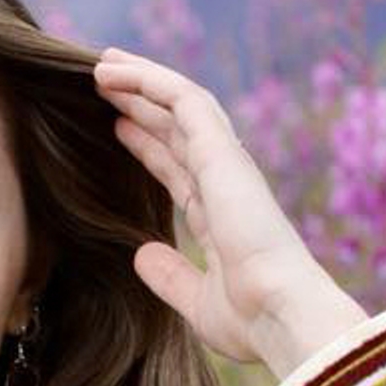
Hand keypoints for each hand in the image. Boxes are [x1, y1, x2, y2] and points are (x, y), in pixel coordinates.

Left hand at [92, 45, 367, 380]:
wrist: (283, 315)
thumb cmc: (253, 320)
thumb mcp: (198, 301)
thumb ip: (171, 277)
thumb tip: (141, 255)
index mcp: (222, 216)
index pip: (180, 168)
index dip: (149, 146)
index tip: (119, 127)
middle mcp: (225, 183)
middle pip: (178, 128)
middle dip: (143, 102)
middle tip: (103, 81)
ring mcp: (226, 164)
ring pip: (180, 104)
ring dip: (141, 81)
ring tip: (102, 65)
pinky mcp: (222, 152)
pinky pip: (182, 99)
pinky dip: (147, 81)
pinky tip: (113, 74)